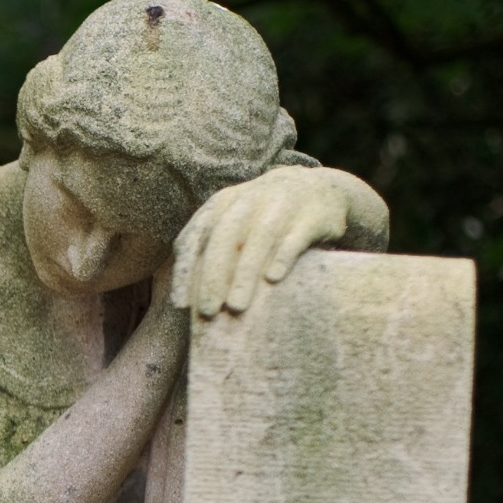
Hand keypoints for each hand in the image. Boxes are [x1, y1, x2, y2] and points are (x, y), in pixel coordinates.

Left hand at [169, 166, 387, 317]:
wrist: (321, 191)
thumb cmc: (265, 220)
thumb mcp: (234, 224)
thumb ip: (209, 250)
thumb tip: (184, 299)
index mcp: (223, 202)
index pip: (196, 236)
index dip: (186, 269)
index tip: (180, 304)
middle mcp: (251, 198)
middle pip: (225, 236)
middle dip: (213, 276)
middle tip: (208, 311)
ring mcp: (283, 203)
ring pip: (259, 238)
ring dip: (245, 274)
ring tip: (236, 307)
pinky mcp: (313, 214)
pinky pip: (295, 236)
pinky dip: (283, 255)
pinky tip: (273, 278)